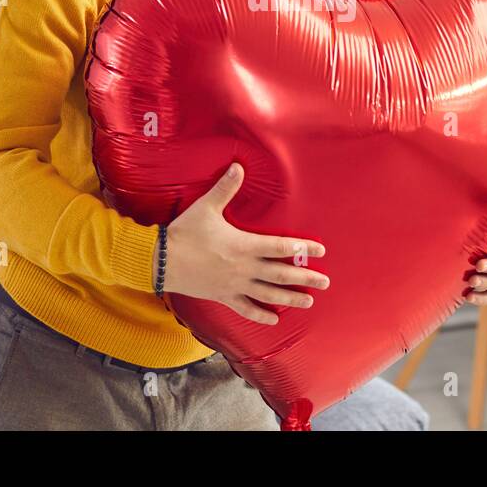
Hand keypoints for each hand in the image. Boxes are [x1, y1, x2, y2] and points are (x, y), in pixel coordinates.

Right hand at [155, 163, 329, 324]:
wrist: (161, 260)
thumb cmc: (185, 232)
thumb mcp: (206, 207)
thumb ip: (225, 188)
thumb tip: (238, 166)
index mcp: (244, 245)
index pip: (281, 247)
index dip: (303, 248)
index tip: (320, 251)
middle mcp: (244, 268)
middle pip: (282, 274)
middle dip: (305, 278)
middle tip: (325, 282)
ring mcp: (235, 285)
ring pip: (269, 294)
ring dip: (291, 298)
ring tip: (309, 301)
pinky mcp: (223, 296)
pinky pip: (246, 309)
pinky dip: (261, 315)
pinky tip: (275, 320)